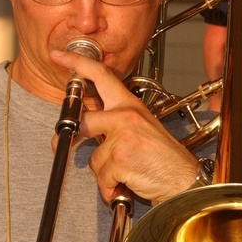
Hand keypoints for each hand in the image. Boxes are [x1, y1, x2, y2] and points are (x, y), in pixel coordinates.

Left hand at [50, 49, 197, 201]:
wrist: (184, 180)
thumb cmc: (163, 158)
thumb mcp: (141, 127)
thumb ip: (114, 120)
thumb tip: (86, 119)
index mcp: (130, 105)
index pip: (101, 75)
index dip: (76, 63)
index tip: (58, 55)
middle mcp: (126, 115)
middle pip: (83, 120)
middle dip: (71, 135)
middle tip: (60, 142)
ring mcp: (122, 135)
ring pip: (93, 157)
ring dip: (104, 171)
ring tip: (125, 172)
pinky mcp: (119, 158)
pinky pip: (101, 176)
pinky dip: (110, 186)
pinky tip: (126, 183)